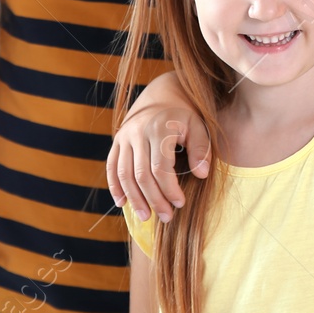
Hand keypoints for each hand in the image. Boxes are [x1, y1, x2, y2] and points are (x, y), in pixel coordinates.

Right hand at [106, 103, 210, 222]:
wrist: (163, 95)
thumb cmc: (184, 116)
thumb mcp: (198, 127)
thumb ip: (201, 150)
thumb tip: (201, 175)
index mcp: (159, 128)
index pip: (161, 168)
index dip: (169, 189)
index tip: (180, 203)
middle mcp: (137, 132)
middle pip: (141, 175)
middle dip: (153, 199)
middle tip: (166, 217)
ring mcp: (124, 136)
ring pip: (124, 174)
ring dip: (134, 198)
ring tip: (145, 217)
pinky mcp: (117, 141)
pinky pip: (112, 167)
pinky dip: (115, 187)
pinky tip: (123, 203)